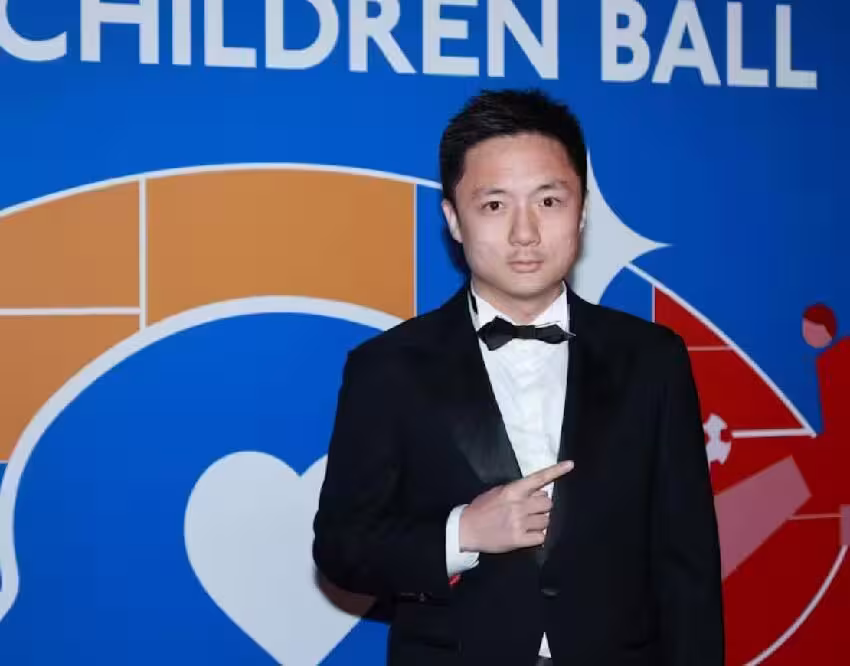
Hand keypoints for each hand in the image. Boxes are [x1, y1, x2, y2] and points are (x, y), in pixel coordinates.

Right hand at [459, 460, 574, 553]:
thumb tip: (538, 491)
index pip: (538, 479)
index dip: (556, 471)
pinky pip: (541, 536)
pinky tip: (529, 534)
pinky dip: (538, 535)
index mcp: (512, 491)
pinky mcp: (518, 539)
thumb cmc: (481, 509)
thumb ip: (518, 491)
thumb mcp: (497, 492)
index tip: (570, 465)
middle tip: (532, 509)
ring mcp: (519, 523)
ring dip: (541, 521)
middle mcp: (518, 506)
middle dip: (543, 506)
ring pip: (547, 520)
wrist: (466, 529)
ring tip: (528, 522)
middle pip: (548, 503)